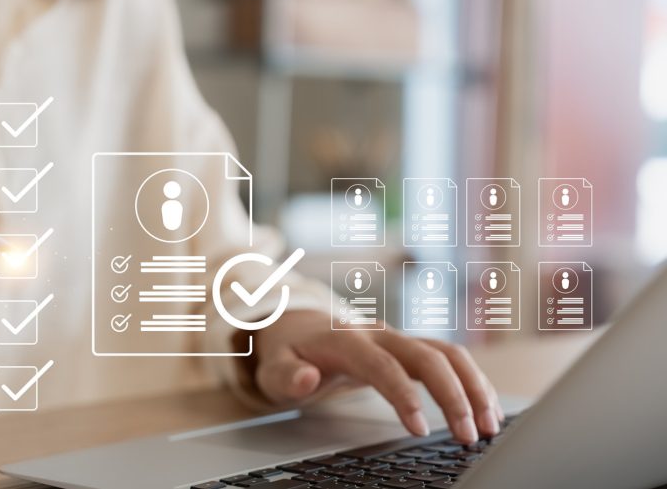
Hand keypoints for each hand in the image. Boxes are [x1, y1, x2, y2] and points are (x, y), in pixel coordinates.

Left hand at [253, 310, 503, 443]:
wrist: (299, 329)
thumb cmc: (290, 353)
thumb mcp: (274, 367)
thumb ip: (286, 375)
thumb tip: (304, 379)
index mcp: (346, 339)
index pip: (382, 365)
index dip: (404, 395)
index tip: (420, 430)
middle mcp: (380, 333)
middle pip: (428, 356)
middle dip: (454, 395)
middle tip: (470, 436)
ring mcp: (400, 338)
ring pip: (448, 353)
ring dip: (474, 387)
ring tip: (490, 426)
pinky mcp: (412, 348)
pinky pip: (451, 359)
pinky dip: (473, 382)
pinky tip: (486, 410)